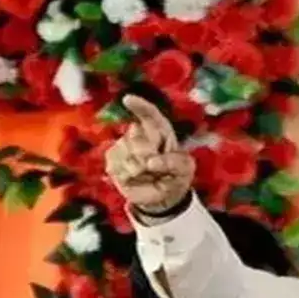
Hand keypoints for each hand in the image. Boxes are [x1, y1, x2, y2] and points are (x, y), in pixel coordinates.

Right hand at [105, 95, 195, 212]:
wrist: (164, 198)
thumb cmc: (176, 177)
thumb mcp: (185, 169)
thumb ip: (173, 162)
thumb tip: (151, 162)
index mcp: (160, 131)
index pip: (150, 114)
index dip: (139, 106)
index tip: (128, 100)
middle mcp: (140, 135)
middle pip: (136, 138)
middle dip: (147, 154)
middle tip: (156, 168)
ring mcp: (124, 147)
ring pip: (126, 153)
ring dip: (140, 169)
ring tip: (149, 174)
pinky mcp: (113, 162)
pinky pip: (118, 167)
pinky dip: (129, 176)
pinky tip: (137, 178)